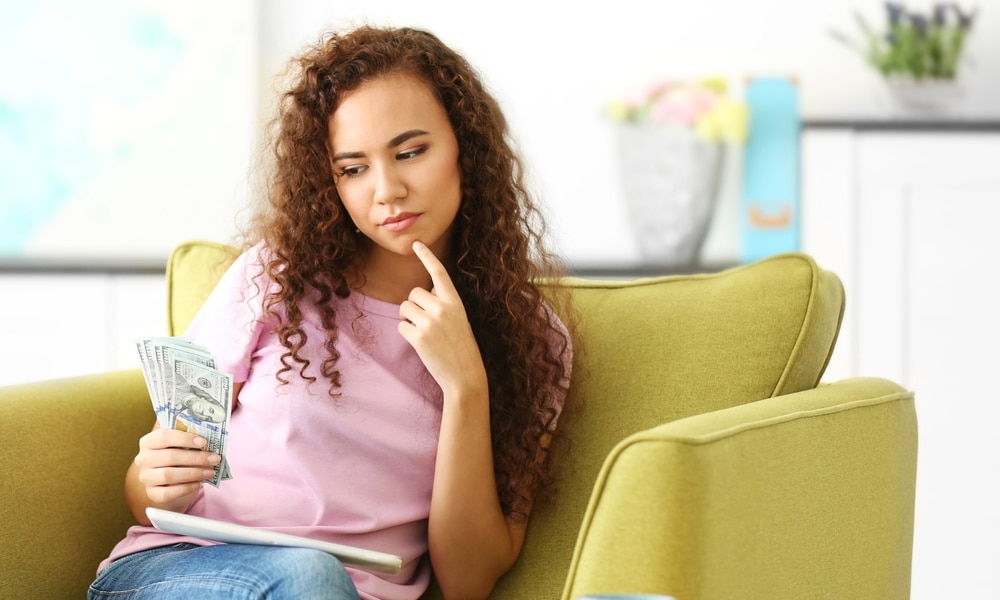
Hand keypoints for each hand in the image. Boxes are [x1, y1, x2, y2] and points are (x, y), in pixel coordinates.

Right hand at [133, 425, 220, 511]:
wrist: (171, 481)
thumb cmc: (179, 457)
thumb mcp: (182, 445)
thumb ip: (190, 439)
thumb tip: (209, 436)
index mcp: (149, 441)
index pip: (164, 436)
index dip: (185, 438)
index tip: (204, 442)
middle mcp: (143, 459)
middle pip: (170, 457)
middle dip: (196, 458)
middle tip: (214, 459)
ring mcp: (146, 477)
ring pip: (168, 475)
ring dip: (193, 473)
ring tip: (210, 472)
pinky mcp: (152, 493)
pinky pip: (168, 493)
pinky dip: (185, 488)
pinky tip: (198, 484)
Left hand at [398, 241, 487, 398]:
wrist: (465, 376)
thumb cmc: (462, 348)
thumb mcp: (459, 320)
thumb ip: (443, 304)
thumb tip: (423, 293)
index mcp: (456, 302)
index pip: (439, 273)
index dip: (427, 257)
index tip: (417, 243)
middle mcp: (443, 308)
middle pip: (413, 293)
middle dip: (414, 305)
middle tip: (426, 323)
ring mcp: (430, 322)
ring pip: (404, 308)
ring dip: (408, 319)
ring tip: (424, 333)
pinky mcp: (418, 337)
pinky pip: (400, 326)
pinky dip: (406, 334)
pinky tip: (421, 344)